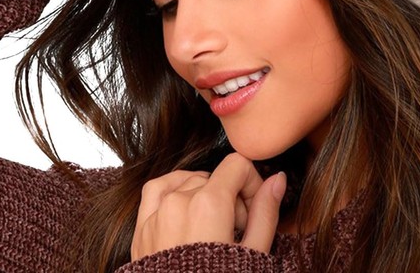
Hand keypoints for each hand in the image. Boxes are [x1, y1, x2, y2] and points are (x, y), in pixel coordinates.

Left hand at [130, 153, 286, 260]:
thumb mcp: (253, 254)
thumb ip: (265, 212)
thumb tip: (276, 180)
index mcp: (210, 204)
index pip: (237, 165)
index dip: (251, 184)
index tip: (252, 211)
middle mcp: (180, 201)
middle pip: (216, 177)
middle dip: (231, 198)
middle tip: (235, 233)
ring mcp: (158, 212)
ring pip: (190, 182)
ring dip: (204, 196)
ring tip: (212, 230)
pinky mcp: (142, 227)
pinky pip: (158, 188)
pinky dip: (175, 189)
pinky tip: (187, 207)